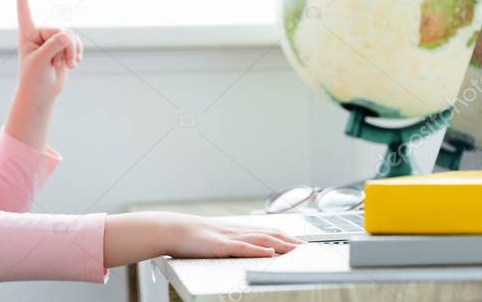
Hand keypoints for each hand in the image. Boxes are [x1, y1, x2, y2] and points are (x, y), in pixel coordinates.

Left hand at [15, 0, 82, 100]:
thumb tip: (67, 35)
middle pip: (60, 30)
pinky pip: (77, 42)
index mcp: (27, 33)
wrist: (42, 94)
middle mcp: (40, 33)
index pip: (24, 9)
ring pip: (71, 37)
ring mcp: (53, 40)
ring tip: (65, 66)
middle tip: (59, 64)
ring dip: (72, 53)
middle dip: (65, 48)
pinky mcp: (64, 47)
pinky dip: (77, 53)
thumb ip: (53, 47)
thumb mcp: (41, 63)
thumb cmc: (34, 79)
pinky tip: (72, 64)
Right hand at [165, 213, 301, 258]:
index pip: (267, 232)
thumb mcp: (216, 239)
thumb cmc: (192, 237)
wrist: (173, 229)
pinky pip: (242, 248)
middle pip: (270, 234)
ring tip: (297, 249)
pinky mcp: (221, 246)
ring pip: (261, 240)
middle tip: (308, 247)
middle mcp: (238, 231)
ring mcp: (230, 237)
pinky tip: (269, 252)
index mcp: (237, 230)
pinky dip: (257, 249)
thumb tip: (246, 248)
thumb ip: (232, 243)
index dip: (286, 237)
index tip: (301, 242)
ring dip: (281, 244)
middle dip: (290, 241)